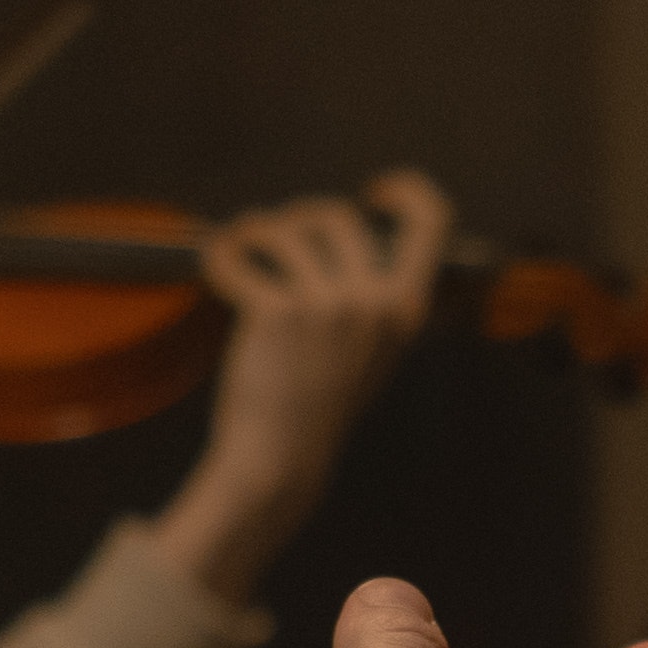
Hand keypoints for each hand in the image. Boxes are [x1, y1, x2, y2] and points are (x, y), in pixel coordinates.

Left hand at [158, 168, 453, 600]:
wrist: (278, 457)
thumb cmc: (318, 401)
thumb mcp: (371, 347)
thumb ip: (371, 293)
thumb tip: (342, 227)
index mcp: (406, 308)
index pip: (430, 221)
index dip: (407, 190)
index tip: (375, 191)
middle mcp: (373, 302)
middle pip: (336, 215)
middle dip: (299, 217)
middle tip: (276, 238)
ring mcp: (326, 306)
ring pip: (285, 230)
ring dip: (255, 232)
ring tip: (243, 248)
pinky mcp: (276, 312)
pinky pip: (239, 256)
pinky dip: (221, 255)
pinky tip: (217, 265)